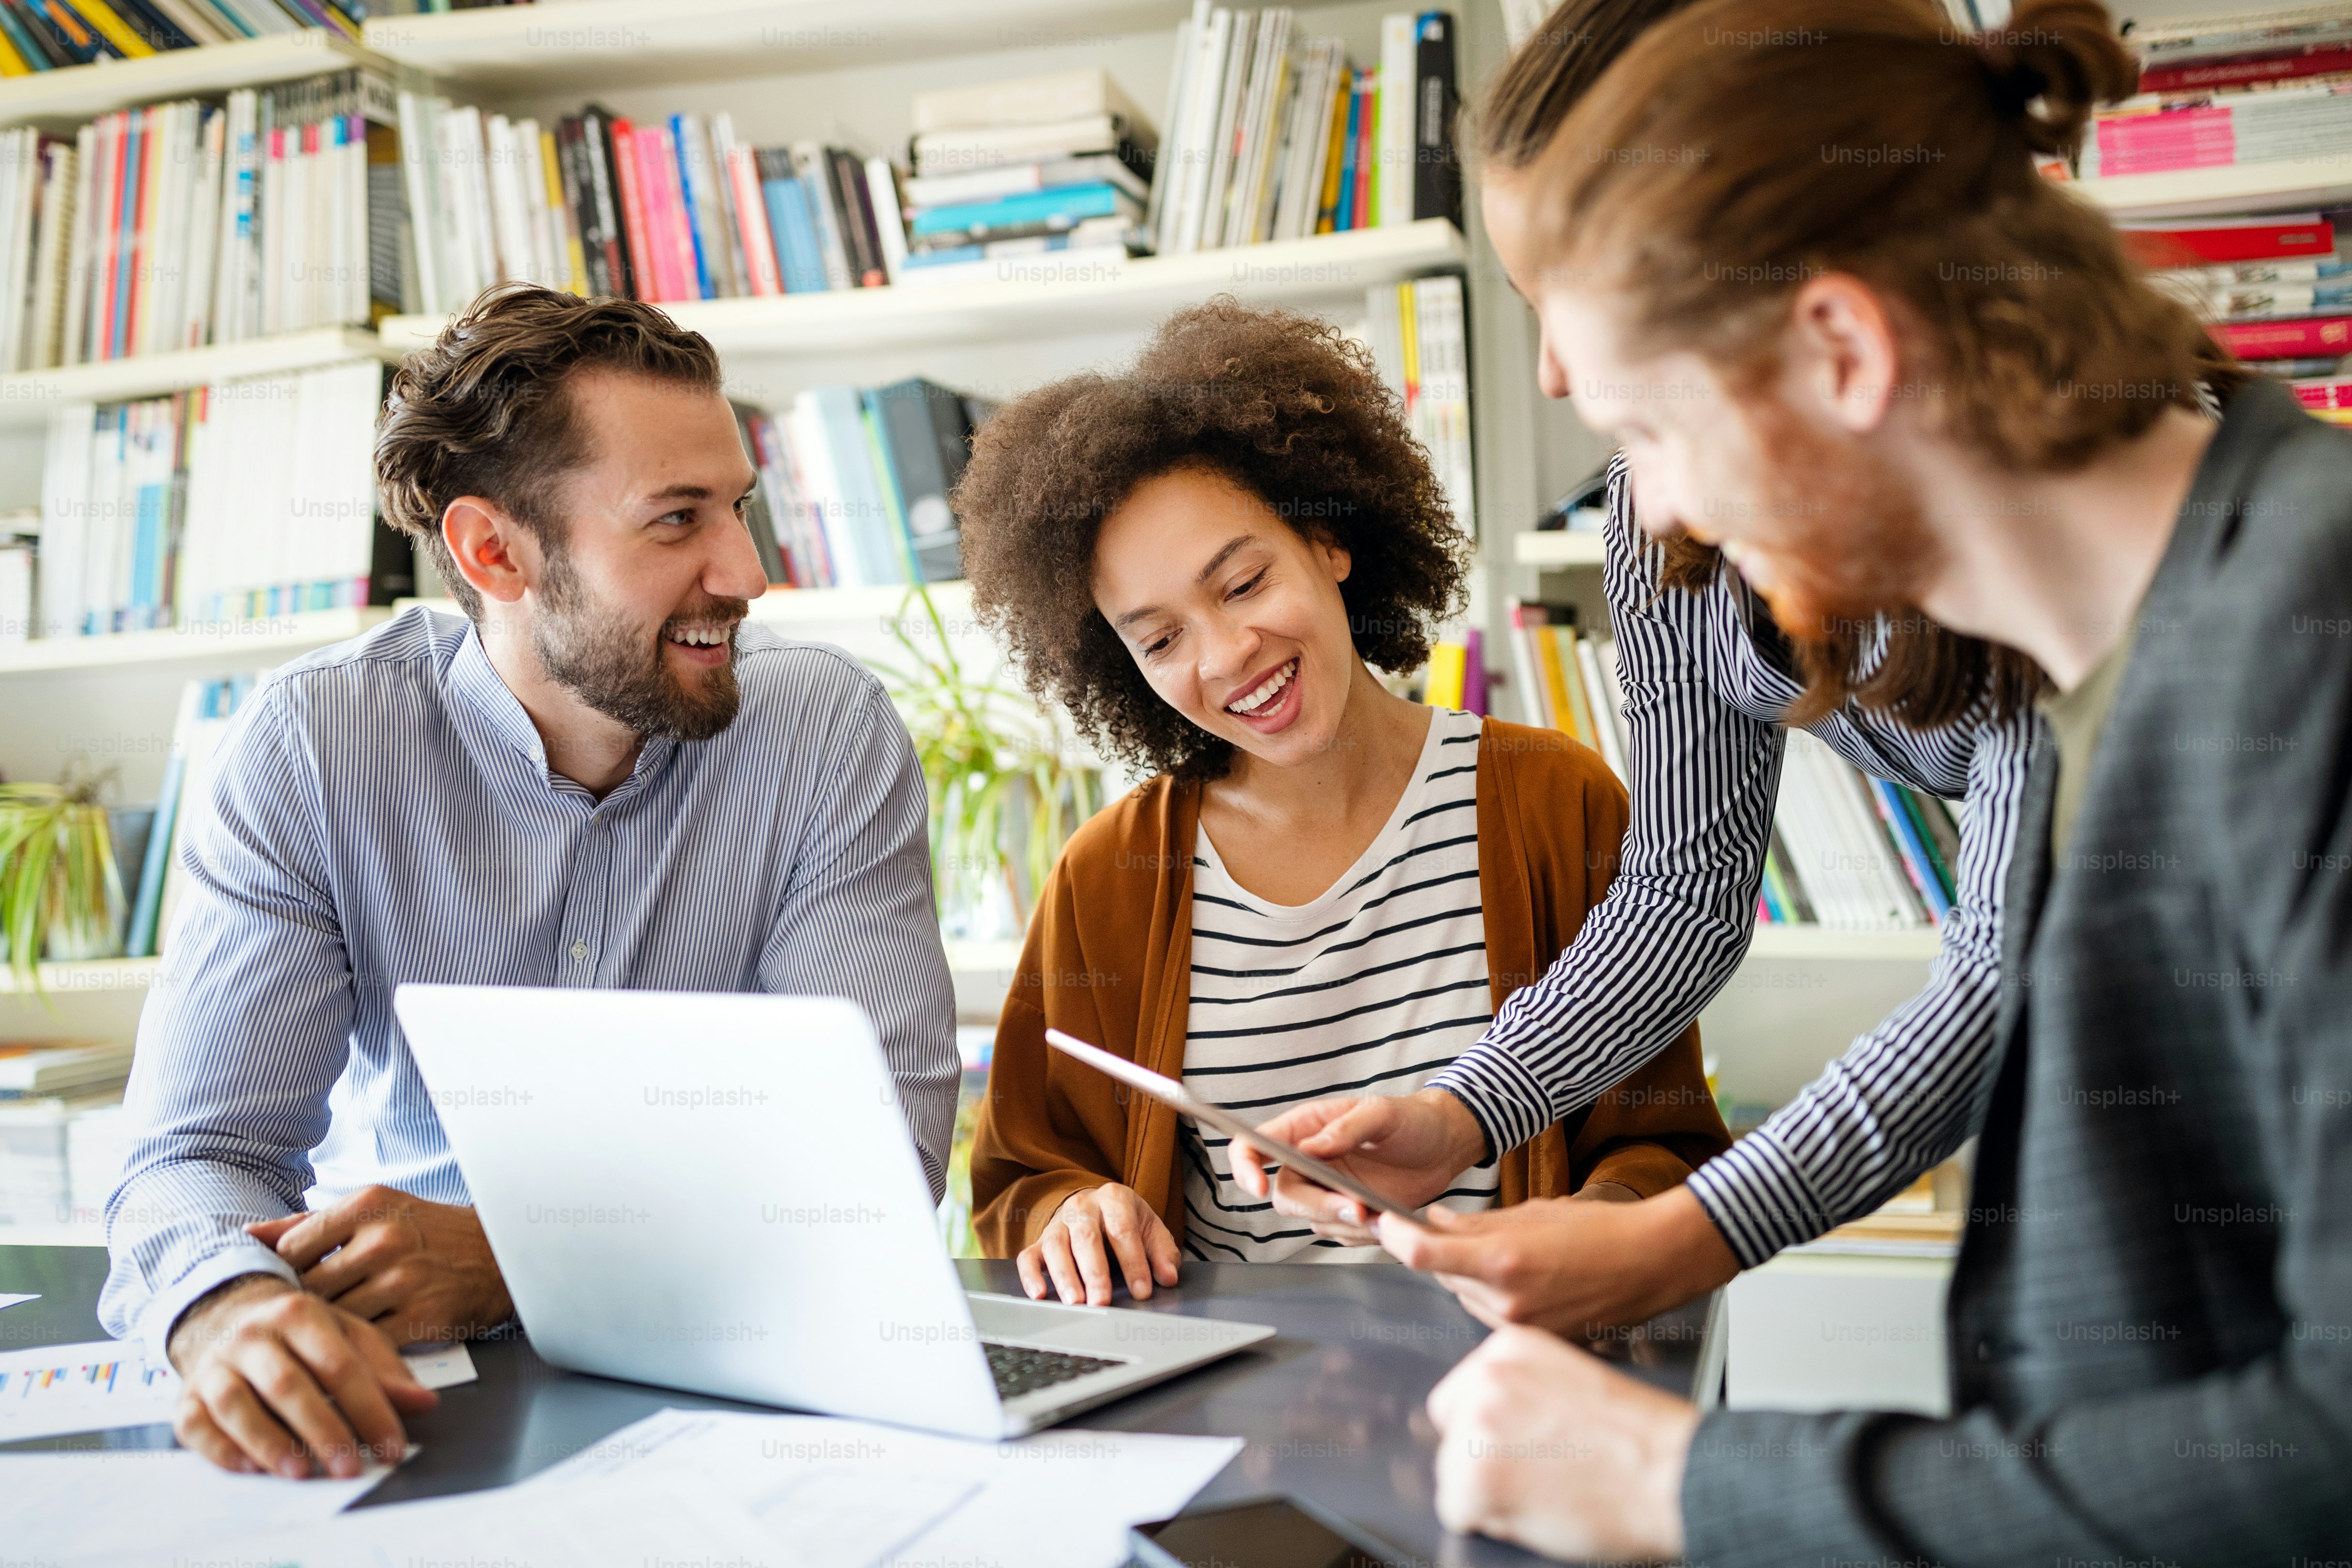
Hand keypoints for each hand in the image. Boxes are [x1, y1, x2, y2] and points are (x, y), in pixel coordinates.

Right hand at [167, 1273, 438, 1478]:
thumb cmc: (299, 1332)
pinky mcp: (186, 1396)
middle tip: (349, 1466)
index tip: (392, 1447)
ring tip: (301, 1471)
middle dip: (323, 1430)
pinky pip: (196, 1426)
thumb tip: (425, 1403)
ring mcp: (215, 1366)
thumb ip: (384, 1370)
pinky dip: (222, 1450)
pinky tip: (251, 1468)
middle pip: (288, 1385)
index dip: (369, 1408)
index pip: (340, 1365)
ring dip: (270, 1443)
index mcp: (299, 1314)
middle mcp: (253, 1337)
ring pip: (238, 1406)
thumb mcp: (346, 1335)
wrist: (225, 1313)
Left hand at [248, 1185, 512, 1346]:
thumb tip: (245, 1236)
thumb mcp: (374, 1210)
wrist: (499, 1254)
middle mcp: (385, 1239)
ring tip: (331, 1332)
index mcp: (367, 1205)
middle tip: (305, 1317)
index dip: (286, 1274)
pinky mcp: (422, 1319)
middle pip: (309, 1288)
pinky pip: (367, 1344)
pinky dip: (358, 1349)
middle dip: (306, 1307)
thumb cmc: (426, 1232)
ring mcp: (404, 1281)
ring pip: (334, 1319)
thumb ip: (308, 1223)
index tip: (293, 1285)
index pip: (291, 1249)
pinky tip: (358, 1345)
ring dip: (329, 1331)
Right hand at [1016, 1183, 1180, 1306]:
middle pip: (1086, 1237)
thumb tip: (1169, 1276)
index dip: (1133, 1262)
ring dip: (1064, 1276)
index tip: (1142, 1291)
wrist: (1096, 1206)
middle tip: (1102, 1301)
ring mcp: (1058, 1223)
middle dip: (1095, 1272)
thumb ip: (1162, 1253)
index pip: (1123, 1230)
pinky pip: (1028, 1256)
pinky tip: (1038, 1294)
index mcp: (1113, 1198)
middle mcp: (1082, 1206)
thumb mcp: (1150, 1229)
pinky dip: (1030, 1276)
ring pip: (1056, 1246)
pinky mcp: (1039, 1241)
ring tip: (1075, 1302)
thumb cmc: (1125, 1222)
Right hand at [1227, 1089, 1487, 1243]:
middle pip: (1284, 1195)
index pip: (1253, 1145)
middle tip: (1357, 1207)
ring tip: (1381, 1210)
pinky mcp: (1346, 1214)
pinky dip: (1361, 1233)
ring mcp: (1325, 1191)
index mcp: (1304, 1128)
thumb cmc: (1411, 1120)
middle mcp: (1307, 1162)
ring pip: (1312, 1220)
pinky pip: (1339, 1235)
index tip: (1257, 1187)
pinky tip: (1385, 1216)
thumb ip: (1346, 1128)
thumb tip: (1309, 1149)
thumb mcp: (1382, 1113)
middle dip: (1318, 1206)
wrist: (1444, 1147)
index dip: (1244, 1167)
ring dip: (1345, 1222)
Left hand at [1377, 1186, 1739, 1336]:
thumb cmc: (1598, 1229)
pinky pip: (1493, 1316)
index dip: (1394, 1237)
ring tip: (1515, 1256)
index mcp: (1502, 1263)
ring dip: (1472, 1277)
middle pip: (1444, 1277)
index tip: (1384, 1223)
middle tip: (1465, 1232)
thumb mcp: (1530, 1212)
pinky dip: (1496, 1296)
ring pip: (1466, 1298)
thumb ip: (1473, 1224)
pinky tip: (1529, 1279)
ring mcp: (1520, 1328)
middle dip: (1446, 1254)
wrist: (1652, 1264)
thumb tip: (1430, 1224)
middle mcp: (1505, 1303)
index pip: (1423, 1256)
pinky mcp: (1535, 1341)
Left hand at [1428, 1324, 1698, 1561]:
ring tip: (1546, 1491)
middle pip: (1452, 1437)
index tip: (1521, 1447)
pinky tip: (1538, 1510)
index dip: (1488, 1434)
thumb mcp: (1569, 1384)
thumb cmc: (1638, 1440)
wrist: (1672, 1473)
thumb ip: (1519, 1393)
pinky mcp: (1479, 1475)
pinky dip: (1491, 1523)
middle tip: (1539, 1474)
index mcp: (1509, 1350)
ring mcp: (1479, 1425)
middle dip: (1484, 1463)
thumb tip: (1479, 1423)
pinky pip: (1457, 1512)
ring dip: (1489, 1494)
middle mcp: (1487, 1378)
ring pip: (1451, 1477)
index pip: (1460, 1399)